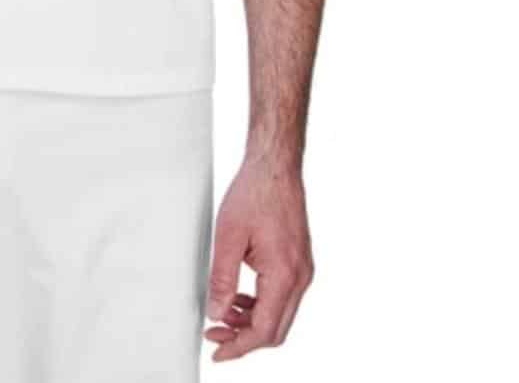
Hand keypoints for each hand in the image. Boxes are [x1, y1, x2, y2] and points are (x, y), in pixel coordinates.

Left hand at [203, 153, 313, 361]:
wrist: (275, 167)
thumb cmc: (255, 193)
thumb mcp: (228, 237)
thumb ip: (222, 279)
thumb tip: (216, 313)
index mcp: (284, 274)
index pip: (264, 330)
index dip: (239, 346)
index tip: (218, 351)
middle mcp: (300, 277)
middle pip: (275, 329)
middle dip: (244, 338)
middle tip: (216, 336)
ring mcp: (303, 270)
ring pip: (279, 315)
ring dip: (251, 321)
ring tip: (223, 315)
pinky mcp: (299, 262)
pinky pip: (282, 297)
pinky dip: (260, 305)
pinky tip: (239, 298)